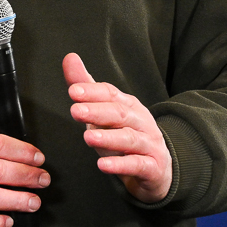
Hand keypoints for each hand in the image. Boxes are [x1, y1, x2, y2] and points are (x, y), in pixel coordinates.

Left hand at [64, 52, 172, 203]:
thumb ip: (87, 87)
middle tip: (76, 111)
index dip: (93, 92)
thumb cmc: (126, 136)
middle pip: (120, 114)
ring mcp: (149, 144)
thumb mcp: (105, 112)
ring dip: (109, 138)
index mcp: (128, 105)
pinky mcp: (153, 167)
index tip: (73, 91)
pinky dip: (121, 165)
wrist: (157, 168)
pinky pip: (138, 164)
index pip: (111, 94)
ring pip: (130, 139)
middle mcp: (140, 121)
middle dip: (98, 112)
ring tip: (88, 138)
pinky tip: (103, 165)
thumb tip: (70, 58)